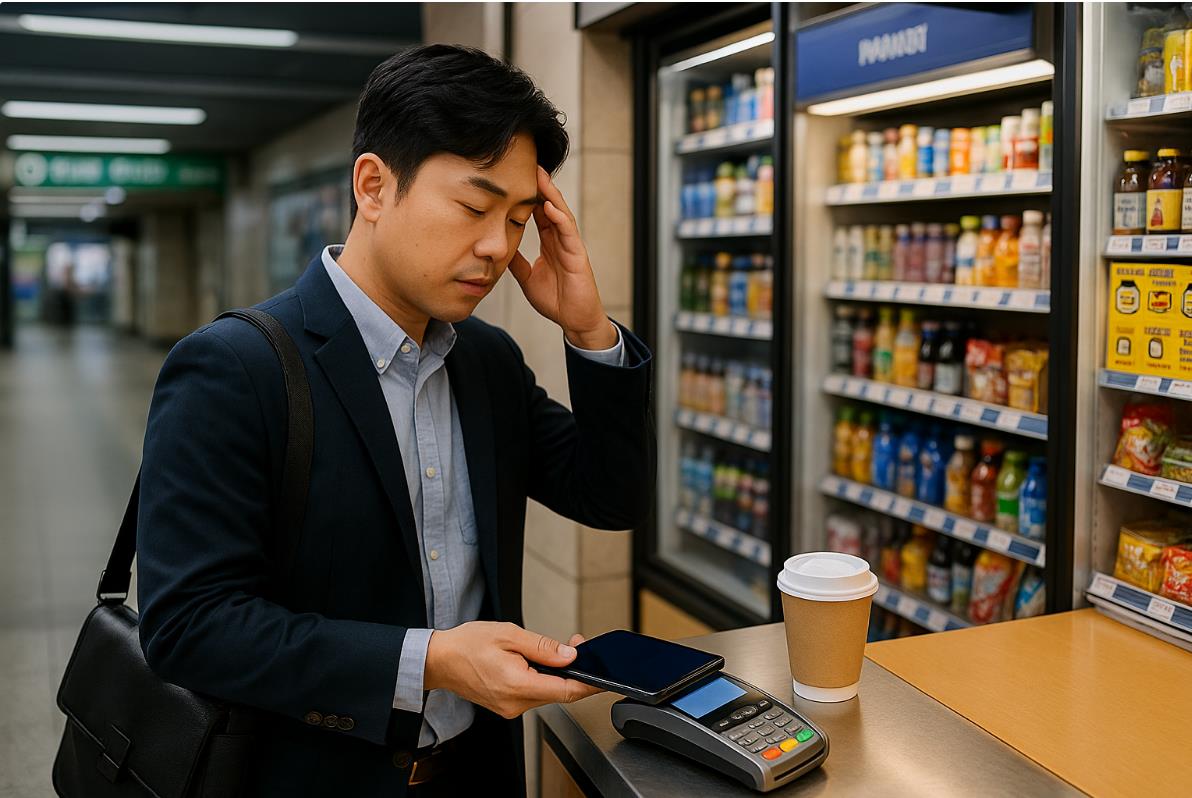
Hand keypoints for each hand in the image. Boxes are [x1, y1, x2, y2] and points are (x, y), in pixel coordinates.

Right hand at [424, 622, 599, 718]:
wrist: (439, 660)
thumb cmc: (468, 645)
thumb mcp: (509, 634)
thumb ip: (543, 647)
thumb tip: (570, 654)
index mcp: (518, 685)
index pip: (565, 691)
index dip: (589, 684)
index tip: (603, 677)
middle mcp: (515, 704)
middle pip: (558, 691)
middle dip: (571, 669)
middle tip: (574, 642)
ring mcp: (510, 708)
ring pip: (545, 692)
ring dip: (554, 673)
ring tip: (550, 649)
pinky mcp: (506, 705)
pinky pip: (532, 693)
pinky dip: (540, 678)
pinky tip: (534, 662)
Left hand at [507, 166, 617, 349]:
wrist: (574, 320)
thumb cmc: (555, 299)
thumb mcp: (527, 277)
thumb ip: (517, 261)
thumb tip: (499, 249)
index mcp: (550, 243)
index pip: (538, 212)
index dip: (528, 195)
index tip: (514, 178)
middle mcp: (561, 240)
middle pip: (549, 206)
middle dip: (540, 186)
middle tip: (528, 164)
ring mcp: (571, 245)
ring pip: (560, 213)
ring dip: (550, 194)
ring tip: (539, 175)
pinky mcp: (578, 255)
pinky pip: (568, 232)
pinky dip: (559, 217)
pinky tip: (549, 205)